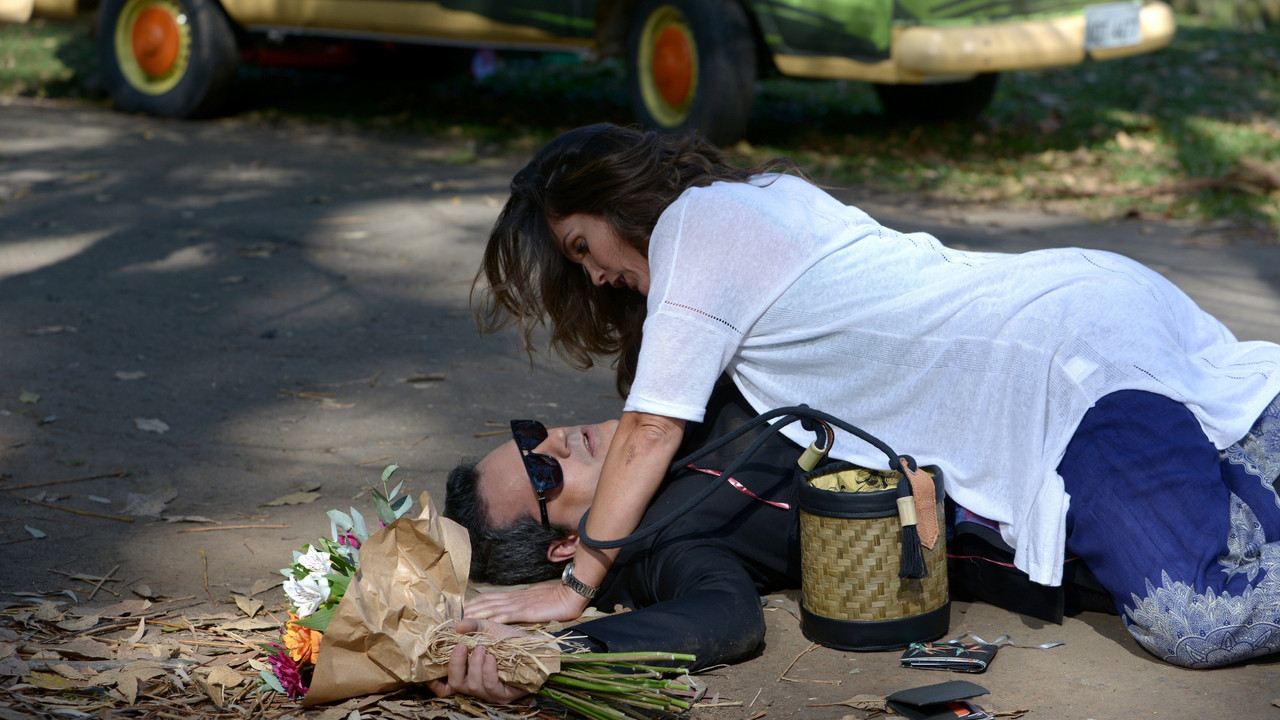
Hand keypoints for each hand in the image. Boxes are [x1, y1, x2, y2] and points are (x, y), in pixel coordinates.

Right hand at [425, 618, 529, 703]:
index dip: (433, 680)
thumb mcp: (489, 628)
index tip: (429, 665)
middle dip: (455, 664)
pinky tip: (492, 658)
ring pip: (472, 685)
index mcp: (467, 672)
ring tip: (482, 649)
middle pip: (455, 683)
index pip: (443, 685)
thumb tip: (457, 626)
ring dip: (475, 664)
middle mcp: (475, 685)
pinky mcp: (504, 695)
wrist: (536, 646)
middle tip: (461, 647)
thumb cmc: (510, 639)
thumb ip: (472, 626)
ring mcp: (488, 692)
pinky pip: (490, 686)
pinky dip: (488, 670)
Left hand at [465, 579, 588, 623]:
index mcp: (513, 597)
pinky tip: (480, 623)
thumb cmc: (553, 600)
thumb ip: (520, 607)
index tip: (458, 609)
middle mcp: (512, 599)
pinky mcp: (524, 612)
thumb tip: (508, 613)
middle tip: (451, 616)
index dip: (473, 603)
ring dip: (473, 614)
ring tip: (458, 620)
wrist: (569, 595)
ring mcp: (517, 605)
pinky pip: (504, 616)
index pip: (488, 598)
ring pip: (490, 608)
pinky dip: (490, 620)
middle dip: (468, 609)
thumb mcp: (533, 603)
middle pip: (484, 603)